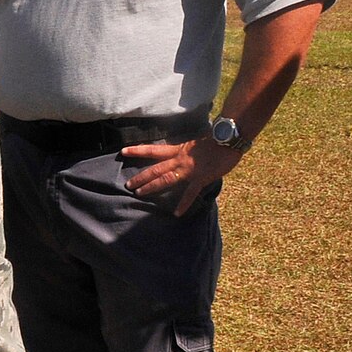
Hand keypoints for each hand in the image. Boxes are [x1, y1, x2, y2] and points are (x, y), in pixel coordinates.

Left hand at [120, 136, 243, 215]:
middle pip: (155, 168)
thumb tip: (181, 154)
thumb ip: (186, 151)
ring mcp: (189, 169)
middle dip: (141, 176)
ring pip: (166, 179)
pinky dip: (184, 203)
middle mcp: (179, 159)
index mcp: (178, 150)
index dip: (138, 150)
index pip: (153, 149)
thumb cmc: (216, 140)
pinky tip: (177, 213)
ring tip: (139, 194)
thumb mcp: (195, 144)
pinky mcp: (200, 178)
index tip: (123, 151)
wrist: (228, 138)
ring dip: (152, 186)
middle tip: (128, 184)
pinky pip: (190, 193)